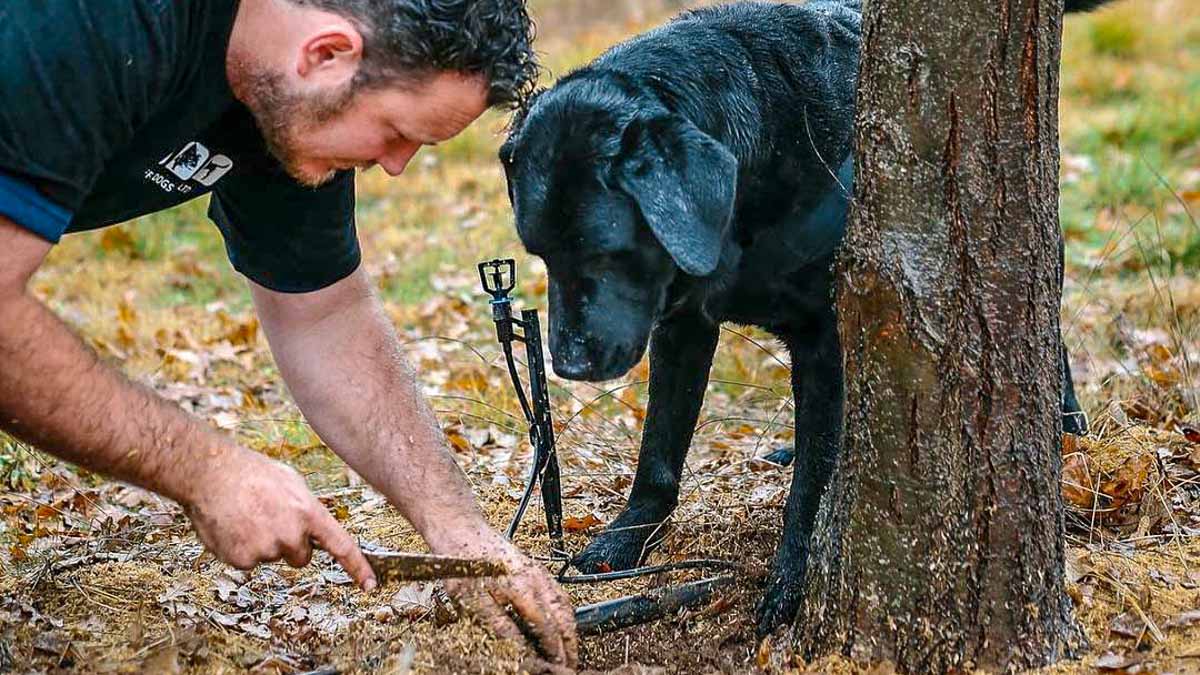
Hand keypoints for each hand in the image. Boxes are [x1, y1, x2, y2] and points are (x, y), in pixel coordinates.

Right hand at [181, 446, 376, 589]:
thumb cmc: (251, 473)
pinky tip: (232, 527)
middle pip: (302, 558)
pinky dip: (240, 549)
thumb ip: (307, 509)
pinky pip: (248, 563)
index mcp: (308, 512)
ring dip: (262, 543)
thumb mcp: (291, 483)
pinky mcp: (242, 561)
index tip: (370, 585)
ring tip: (246, 517)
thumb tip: (313, 529)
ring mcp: (266, 550)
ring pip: (272, 557)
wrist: (211, 473)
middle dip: (291, 546)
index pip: (341, 545)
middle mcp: (291, 534)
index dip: (357, 567)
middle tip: (270, 521)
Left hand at [437, 529, 576, 668]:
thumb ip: (500, 626)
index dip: (555, 650)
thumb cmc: (464, 564)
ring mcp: (538, 572)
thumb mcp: (474, 601)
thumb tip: (520, 649)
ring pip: (564, 604)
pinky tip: (561, 621)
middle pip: (563, 616)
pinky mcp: (535, 568)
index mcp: (524, 588)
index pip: (548, 628)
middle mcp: (537, 579)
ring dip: (570, 628)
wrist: (461, 531)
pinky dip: (564, 612)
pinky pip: (558, 593)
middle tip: (572, 664)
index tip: (558, 667)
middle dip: (570, 643)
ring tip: (571, 648)